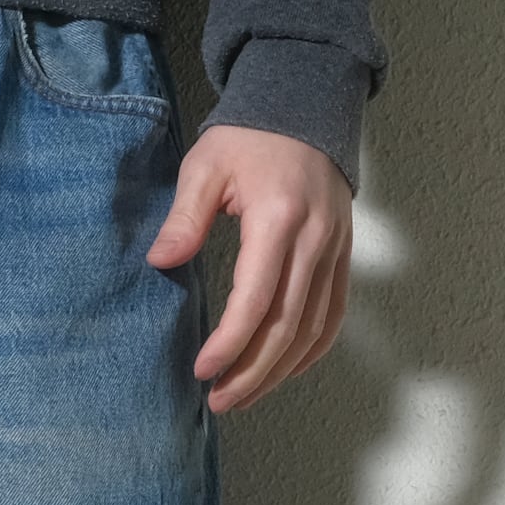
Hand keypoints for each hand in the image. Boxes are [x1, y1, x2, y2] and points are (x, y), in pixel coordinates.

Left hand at [146, 125, 352, 413]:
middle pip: (287, 327)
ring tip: (242, 397)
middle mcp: (314, 240)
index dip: (230, 344)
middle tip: (219, 401)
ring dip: (278, 372)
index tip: (202, 370)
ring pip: (313, 330)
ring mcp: (334, 250)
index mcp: (279, 218)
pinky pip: (333, 316)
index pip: (256, 300)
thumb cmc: (250, 137)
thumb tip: (160, 261)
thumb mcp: (206, 165)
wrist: (307, 103)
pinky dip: (310, 352)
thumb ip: (185, 216)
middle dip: (252, 373)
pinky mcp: (343, 256)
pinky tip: (282, 373)